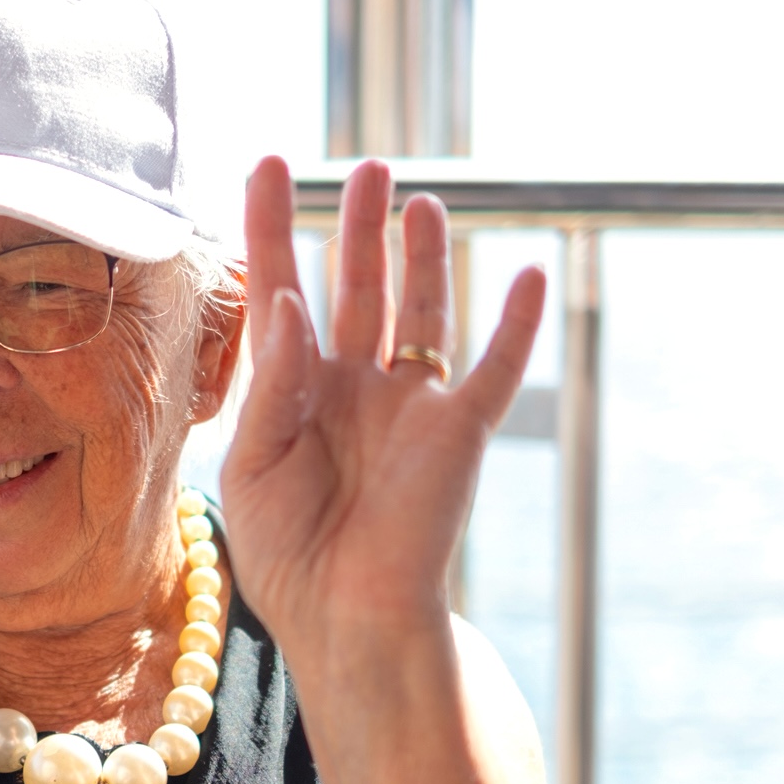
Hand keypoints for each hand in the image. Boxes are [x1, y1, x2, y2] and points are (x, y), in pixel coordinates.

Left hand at [221, 157, 545, 654]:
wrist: (345, 620)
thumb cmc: (287, 554)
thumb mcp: (254, 462)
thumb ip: (274, 382)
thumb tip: (291, 299)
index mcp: (294, 393)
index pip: (282, 290)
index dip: (274, 227)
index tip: (266, 163)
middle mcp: (354, 388)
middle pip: (358, 286)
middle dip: (360, 225)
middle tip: (365, 168)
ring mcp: (409, 406)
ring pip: (421, 312)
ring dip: (423, 255)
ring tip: (417, 200)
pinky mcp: (459, 433)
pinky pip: (495, 370)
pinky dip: (516, 324)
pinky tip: (528, 272)